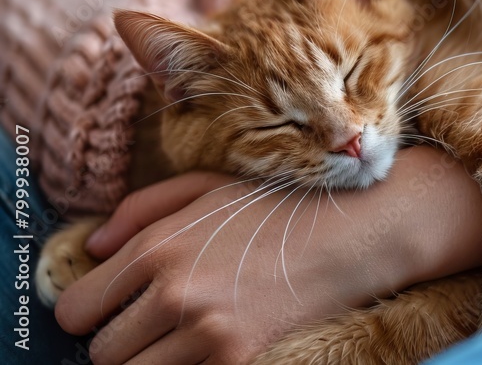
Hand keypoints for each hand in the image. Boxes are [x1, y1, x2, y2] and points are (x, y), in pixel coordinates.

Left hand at [57, 146, 481, 363]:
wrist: (354, 235)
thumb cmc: (280, 207)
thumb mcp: (208, 186)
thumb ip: (140, 209)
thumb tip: (93, 248)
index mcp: (158, 247)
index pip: (76, 309)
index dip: (91, 311)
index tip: (113, 309)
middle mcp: (174, 293)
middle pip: (102, 352)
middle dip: (123, 340)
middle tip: (157, 324)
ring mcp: (207, 333)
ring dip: (154, 360)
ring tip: (186, 338)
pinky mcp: (239, 359)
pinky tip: (216, 345)